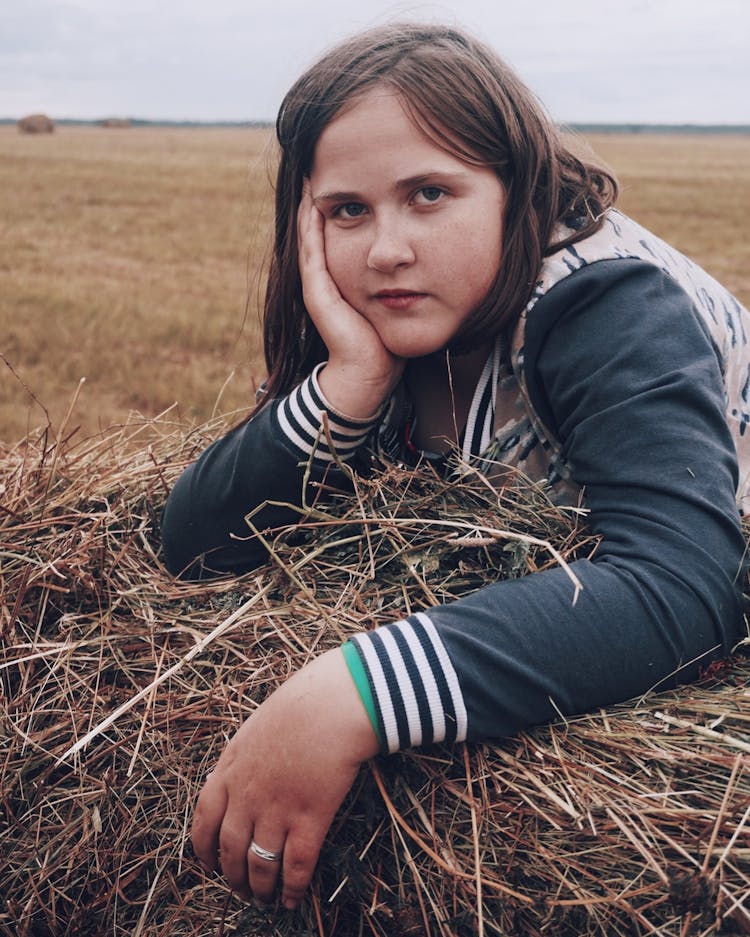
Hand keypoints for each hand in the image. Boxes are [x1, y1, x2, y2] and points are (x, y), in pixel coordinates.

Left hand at [191, 648, 379, 908]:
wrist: (332, 704)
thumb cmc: (300, 705)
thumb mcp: (256, 727)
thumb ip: (243, 755)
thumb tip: (237, 774)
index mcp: (230, 769)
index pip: (204, 820)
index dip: (203, 848)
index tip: (207, 863)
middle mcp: (247, 795)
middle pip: (230, 849)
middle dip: (232, 875)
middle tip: (238, 888)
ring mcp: (277, 810)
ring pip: (260, 864)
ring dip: (259, 888)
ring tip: (262, 899)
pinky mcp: (309, 819)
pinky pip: (296, 866)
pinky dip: (292, 889)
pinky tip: (292, 900)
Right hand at [297, 182, 404, 417]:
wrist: (372, 372)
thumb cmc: (387, 341)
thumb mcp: (397, 298)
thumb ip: (400, 278)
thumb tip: (420, 256)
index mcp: (344, 277)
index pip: (337, 231)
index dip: (342, 204)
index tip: (347, 174)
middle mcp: (327, 278)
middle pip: (320, 229)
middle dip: (323, 198)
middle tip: (319, 164)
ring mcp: (318, 285)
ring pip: (310, 235)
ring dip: (309, 205)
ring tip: (310, 174)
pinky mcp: (317, 293)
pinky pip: (312, 251)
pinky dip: (309, 227)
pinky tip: (311, 202)